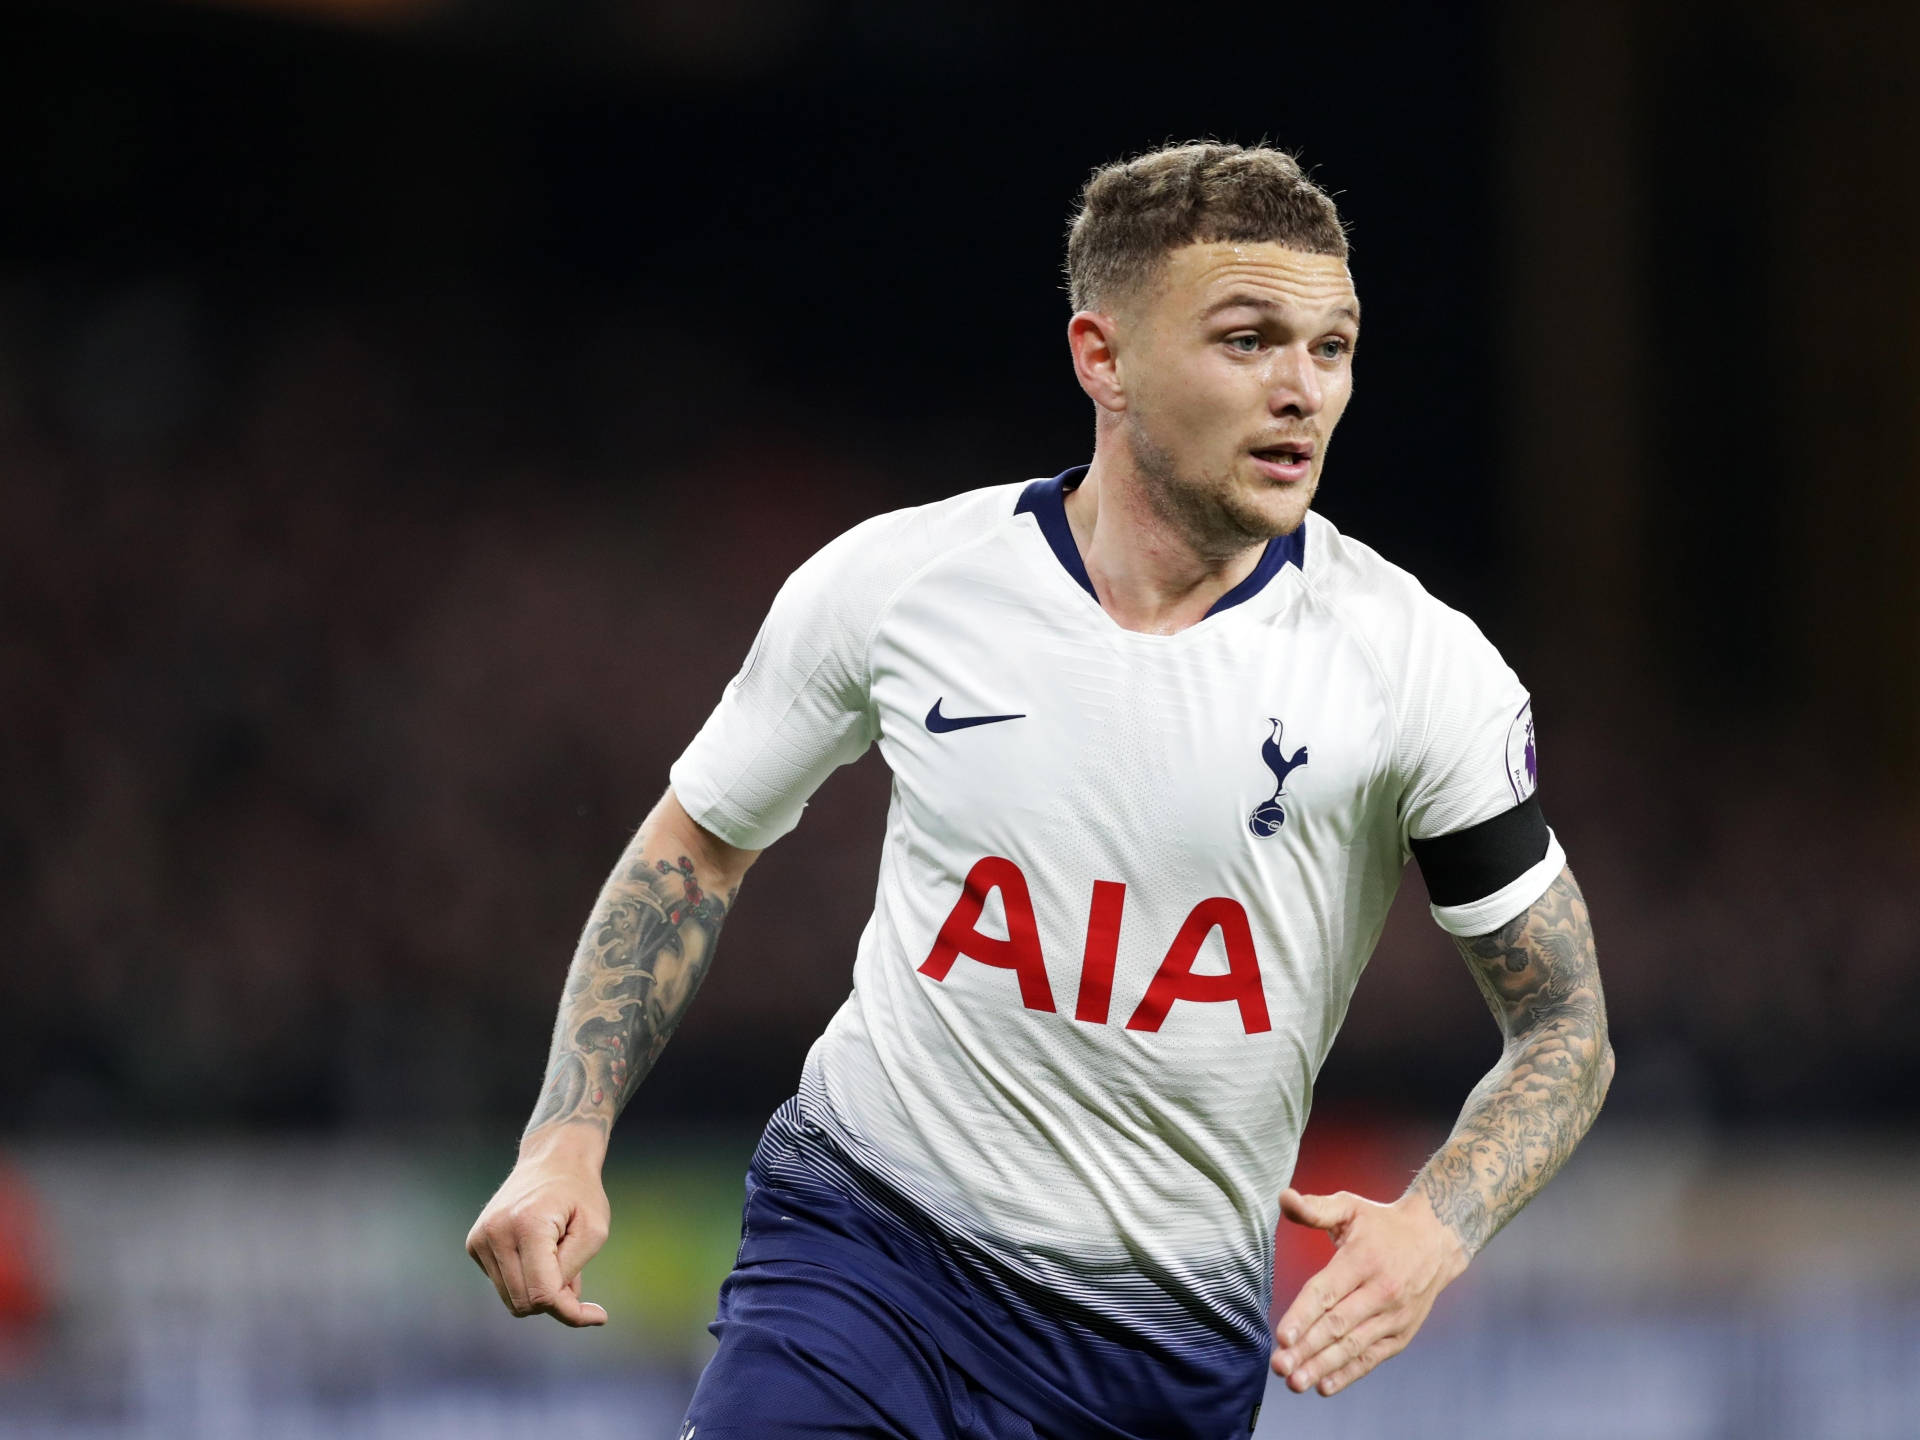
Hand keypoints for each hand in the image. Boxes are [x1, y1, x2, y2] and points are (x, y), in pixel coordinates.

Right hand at [465, 1136, 611, 1327]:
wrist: (552, 1159)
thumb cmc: (580, 1193)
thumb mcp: (594, 1230)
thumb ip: (573, 1271)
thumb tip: (554, 1305)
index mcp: (527, 1226)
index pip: (543, 1293)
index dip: (571, 1312)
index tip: (598, 1315)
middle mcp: (495, 1234)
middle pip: (524, 1303)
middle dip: (556, 1299)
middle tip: (576, 1277)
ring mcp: (480, 1239)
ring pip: (512, 1299)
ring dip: (540, 1290)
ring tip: (558, 1257)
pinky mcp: (475, 1244)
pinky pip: (503, 1284)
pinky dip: (525, 1279)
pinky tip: (539, 1253)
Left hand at [1269, 1185, 1467, 1396]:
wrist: (1437, 1239)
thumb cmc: (1383, 1223)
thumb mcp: (1350, 1206)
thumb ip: (1315, 1208)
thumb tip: (1283, 1197)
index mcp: (1363, 1259)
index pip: (1327, 1292)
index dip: (1303, 1315)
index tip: (1282, 1336)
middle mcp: (1381, 1291)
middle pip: (1338, 1325)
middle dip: (1307, 1348)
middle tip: (1280, 1366)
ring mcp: (1394, 1316)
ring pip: (1353, 1345)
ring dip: (1323, 1366)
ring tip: (1295, 1382)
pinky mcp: (1402, 1334)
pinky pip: (1372, 1357)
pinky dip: (1349, 1373)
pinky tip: (1324, 1386)